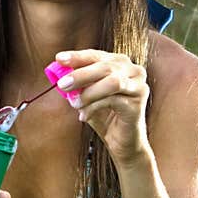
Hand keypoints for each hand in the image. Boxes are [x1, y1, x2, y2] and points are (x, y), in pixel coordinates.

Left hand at [54, 49, 152, 167]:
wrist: (122, 141)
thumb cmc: (104, 115)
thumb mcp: (87, 95)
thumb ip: (77, 83)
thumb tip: (58, 73)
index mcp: (120, 63)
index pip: (97, 55)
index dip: (78, 56)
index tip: (59, 59)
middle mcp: (133, 71)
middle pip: (105, 66)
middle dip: (81, 75)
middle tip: (62, 84)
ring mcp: (138, 86)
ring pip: (112, 82)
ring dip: (89, 92)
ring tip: (74, 103)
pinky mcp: (138, 103)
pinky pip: (113, 100)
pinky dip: (94, 107)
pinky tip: (84, 116)